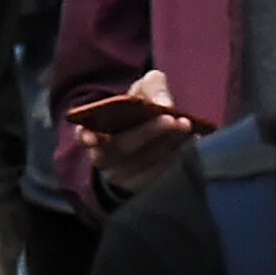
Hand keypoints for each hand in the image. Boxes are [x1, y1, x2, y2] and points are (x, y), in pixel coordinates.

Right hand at [88, 68, 198, 193]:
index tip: (91, 138)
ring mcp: (123, 177)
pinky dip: (176, 157)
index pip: (85, 136)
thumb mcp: (141, 92)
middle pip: (122, 148)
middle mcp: (104, 158)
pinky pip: (160, 174)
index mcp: (94, 132)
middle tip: (173, 119)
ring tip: (187, 126)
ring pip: (143, 163)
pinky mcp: (143, 187)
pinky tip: (190, 141)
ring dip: (167, 144)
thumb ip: (151, 87)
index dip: (86, 137)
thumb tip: (163, 103)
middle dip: (148, 132)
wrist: (146, 140)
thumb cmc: (138, 111)